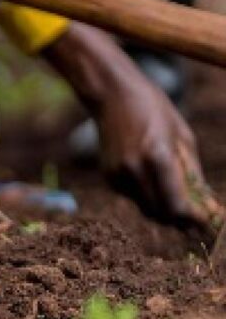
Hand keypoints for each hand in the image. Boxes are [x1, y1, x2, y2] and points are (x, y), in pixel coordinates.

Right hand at [95, 77, 219, 228]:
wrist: (112, 95)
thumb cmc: (154, 110)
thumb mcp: (183, 138)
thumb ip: (193, 174)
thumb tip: (209, 206)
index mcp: (157, 156)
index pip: (178, 206)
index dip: (196, 219)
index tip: (209, 222)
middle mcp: (134, 170)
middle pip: (161, 214)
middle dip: (181, 220)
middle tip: (198, 217)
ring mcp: (117, 175)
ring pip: (147, 208)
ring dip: (164, 207)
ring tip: (177, 192)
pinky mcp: (108, 177)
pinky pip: (134, 197)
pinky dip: (148, 194)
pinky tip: (150, 173)